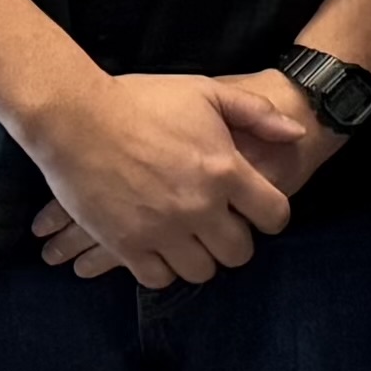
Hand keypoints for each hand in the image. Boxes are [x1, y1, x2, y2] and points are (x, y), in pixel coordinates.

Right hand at [14, 72, 297, 286]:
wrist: (74, 117)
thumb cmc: (140, 101)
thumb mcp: (206, 93)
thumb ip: (256, 113)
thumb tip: (297, 134)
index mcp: (225, 172)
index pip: (274, 215)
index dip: (271, 216)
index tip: (258, 213)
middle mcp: (199, 207)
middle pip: (239, 252)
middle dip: (235, 242)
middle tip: (221, 229)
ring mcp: (161, 230)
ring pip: (201, 271)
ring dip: (200, 258)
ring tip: (191, 241)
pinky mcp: (125, 244)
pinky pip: (158, 278)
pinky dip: (163, 268)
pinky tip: (160, 251)